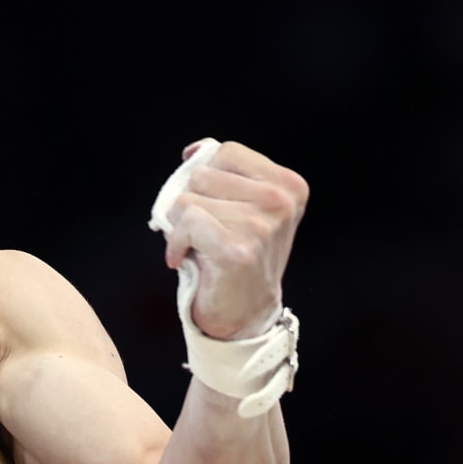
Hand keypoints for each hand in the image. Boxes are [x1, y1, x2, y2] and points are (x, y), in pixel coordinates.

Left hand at [161, 140, 307, 339]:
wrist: (244, 312)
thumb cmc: (237, 255)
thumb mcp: (241, 205)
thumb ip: (224, 173)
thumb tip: (194, 151)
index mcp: (288, 184)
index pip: (226, 152)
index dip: (205, 177)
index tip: (210, 205)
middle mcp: (280, 201)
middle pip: (202, 175)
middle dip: (190, 204)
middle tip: (204, 233)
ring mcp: (262, 225)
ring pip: (187, 200)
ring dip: (181, 227)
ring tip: (200, 247)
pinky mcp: (239, 248)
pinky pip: (186, 223)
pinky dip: (174, 243)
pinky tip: (183, 259)